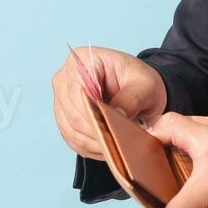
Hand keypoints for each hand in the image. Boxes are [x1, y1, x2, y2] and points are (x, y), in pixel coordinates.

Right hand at [51, 45, 166, 161]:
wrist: (139, 90)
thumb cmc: (140, 82)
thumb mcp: (145, 86)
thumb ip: (131, 99)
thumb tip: (117, 115)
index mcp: (84, 60)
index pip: (79, 93)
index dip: (95, 115)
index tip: (114, 129)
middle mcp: (66, 78)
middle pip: (73, 114)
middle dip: (97, 131)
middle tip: (119, 142)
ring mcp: (62, 99)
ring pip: (71, 130)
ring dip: (94, 142)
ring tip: (116, 146)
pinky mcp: (64, 118)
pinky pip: (72, 139)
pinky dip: (90, 147)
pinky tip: (108, 147)